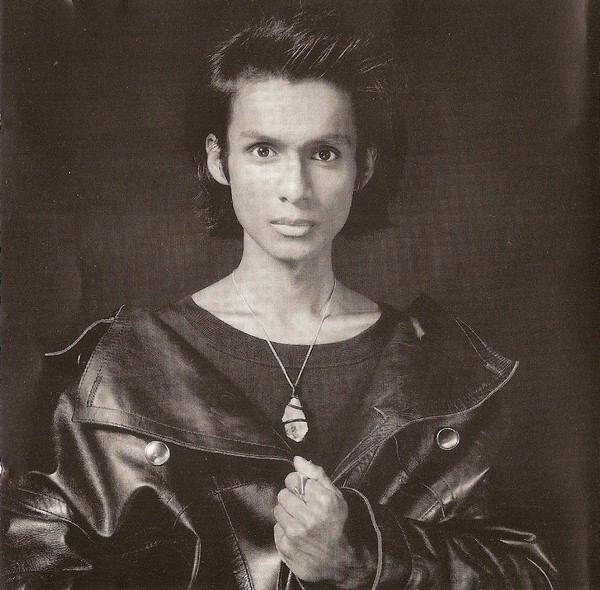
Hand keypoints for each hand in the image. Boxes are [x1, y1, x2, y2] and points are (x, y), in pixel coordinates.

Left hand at [273, 456, 356, 584]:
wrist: (342, 562)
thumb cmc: (339, 524)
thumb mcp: (335, 496)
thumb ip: (316, 474)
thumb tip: (297, 459)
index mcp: (323, 501)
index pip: (293, 479)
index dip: (298, 484)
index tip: (305, 492)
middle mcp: (308, 517)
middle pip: (283, 494)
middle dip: (292, 499)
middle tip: (303, 508)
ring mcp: (296, 535)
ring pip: (278, 511)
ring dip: (287, 514)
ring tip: (300, 521)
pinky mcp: (287, 549)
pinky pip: (277, 529)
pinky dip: (285, 531)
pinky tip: (298, 535)